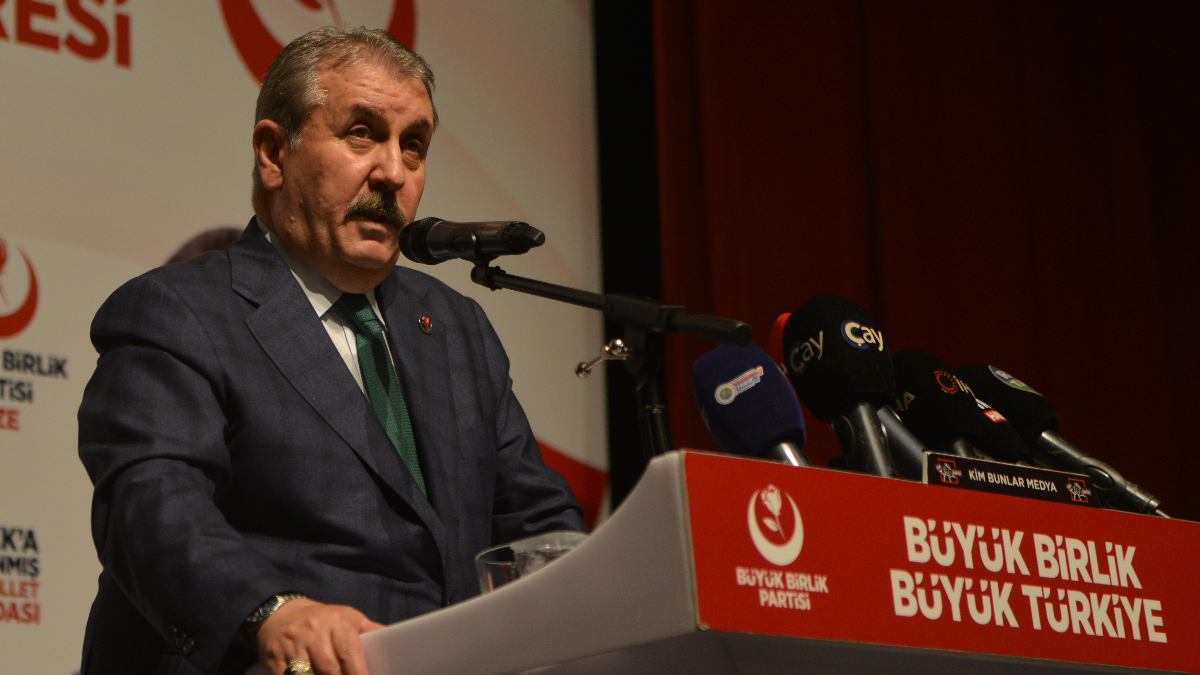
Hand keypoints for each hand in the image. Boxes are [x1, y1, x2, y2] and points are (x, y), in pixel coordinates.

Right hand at [256, 597, 384, 674]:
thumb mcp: (349, 618)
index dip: (359, 674)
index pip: (350, 654)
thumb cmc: (323, 620)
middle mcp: (314, 634)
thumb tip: (392, 644)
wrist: (281, 614)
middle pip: (329, 670)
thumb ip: (370, 632)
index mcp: (336, 624)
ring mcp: (292, 647)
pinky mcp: (274, 661)